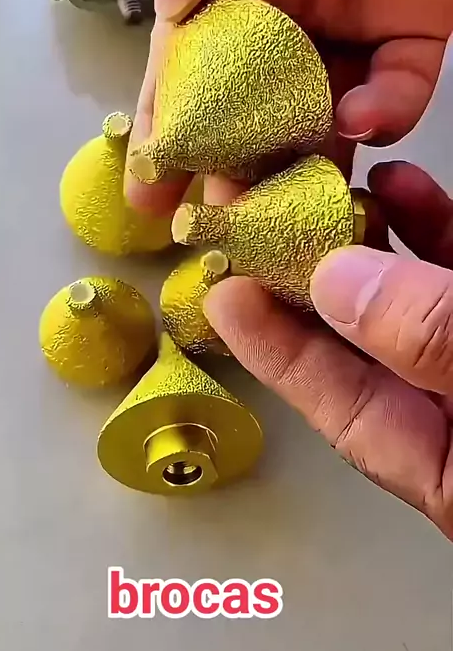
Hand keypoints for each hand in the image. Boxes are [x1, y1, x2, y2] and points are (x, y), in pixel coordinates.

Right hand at [120, 0, 452, 211]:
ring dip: (308, 166)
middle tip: (223, 225)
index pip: (190, 65)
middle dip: (236, 170)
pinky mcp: (420, 22)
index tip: (152, 190)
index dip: (169, 128)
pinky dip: (385, 113)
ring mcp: (353, 18)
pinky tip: (360, 121)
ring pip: (325, 115)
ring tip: (290, 213)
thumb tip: (177, 11)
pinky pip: (402, 85)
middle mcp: (286, 5)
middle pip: (256, 109)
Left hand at [202, 161, 452, 540]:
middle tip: (249, 212)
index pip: (336, 404)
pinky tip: (399, 184)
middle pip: (361, 338)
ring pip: (405, 292)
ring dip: (360, 235)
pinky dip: (428, 223)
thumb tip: (337, 284)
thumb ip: (429, 339)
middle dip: (302, 270)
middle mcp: (451, 409)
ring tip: (313, 184)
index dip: (272, 348)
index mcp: (445, 466)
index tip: (222, 291)